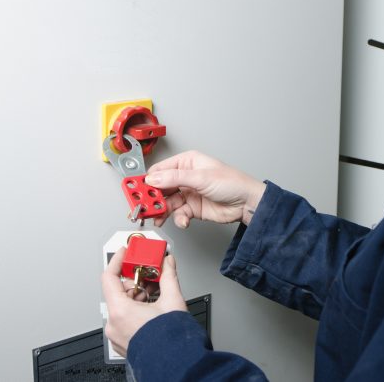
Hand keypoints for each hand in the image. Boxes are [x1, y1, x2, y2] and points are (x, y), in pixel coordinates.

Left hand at [101, 247, 187, 356]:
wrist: (177, 365)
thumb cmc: (172, 341)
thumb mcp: (172, 300)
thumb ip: (168, 276)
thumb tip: (168, 263)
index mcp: (120, 312)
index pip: (109, 277)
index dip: (117, 261)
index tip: (124, 253)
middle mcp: (114, 325)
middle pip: (119, 292)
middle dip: (136, 281)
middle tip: (150, 274)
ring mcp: (117, 336)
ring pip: (122, 307)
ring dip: (138, 296)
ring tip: (156, 293)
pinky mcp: (124, 344)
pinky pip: (125, 320)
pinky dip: (136, 310)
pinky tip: (152, 308)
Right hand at [144, 151, 265, 227]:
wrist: (247, 203)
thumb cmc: (232, 183)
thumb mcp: (201, 177)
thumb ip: (175, 178)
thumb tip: (153, 179)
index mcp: (186, 163)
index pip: (159, 171)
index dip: (147, 182)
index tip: (136, 191)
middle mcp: (185, 177)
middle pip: (160, 188)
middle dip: (152, 199)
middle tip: (144, 208)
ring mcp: (188, 193)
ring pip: (167, 203)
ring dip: (162, 212)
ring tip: (159, 218)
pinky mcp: (192, 208)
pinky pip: (178, 214)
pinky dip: (178, 219)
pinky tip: (182, 221)